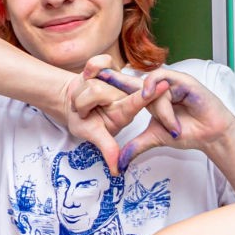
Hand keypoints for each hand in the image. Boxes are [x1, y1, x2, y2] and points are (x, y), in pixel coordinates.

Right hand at [53, 55, 157, 172]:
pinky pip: (97, 63)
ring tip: (83, 102)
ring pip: (93, 83)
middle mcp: (123, 93)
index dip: (151, 95)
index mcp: (125, 110)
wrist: (69, 103)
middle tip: (83, 112)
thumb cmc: (83, 121)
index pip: (139, 101)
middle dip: (86, 103)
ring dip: (80, 96)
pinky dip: (88, 69)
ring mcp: (115, 78)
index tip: (165, 87)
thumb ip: (108, 149)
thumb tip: (117, 171)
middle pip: (102, 92)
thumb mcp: (94, 135)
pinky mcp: (107, 65)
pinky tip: (86, 77)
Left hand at [90, 64, 234, 170]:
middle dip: (114, 77)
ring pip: (152, 89)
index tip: (89, 81)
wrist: (211, 133)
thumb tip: (119, 162)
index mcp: (150, 98)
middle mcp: (158, 88)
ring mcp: (171, 82)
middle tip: (95, 73)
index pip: (126, 89)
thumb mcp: (156, 138)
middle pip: (132, 80)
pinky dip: (161, 95)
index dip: (110, 85)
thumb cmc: (188, 131)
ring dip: (159, 109)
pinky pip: (165, 84)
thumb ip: (136, 146)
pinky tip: (157, 100)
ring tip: (171, 126)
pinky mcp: (184, 81)